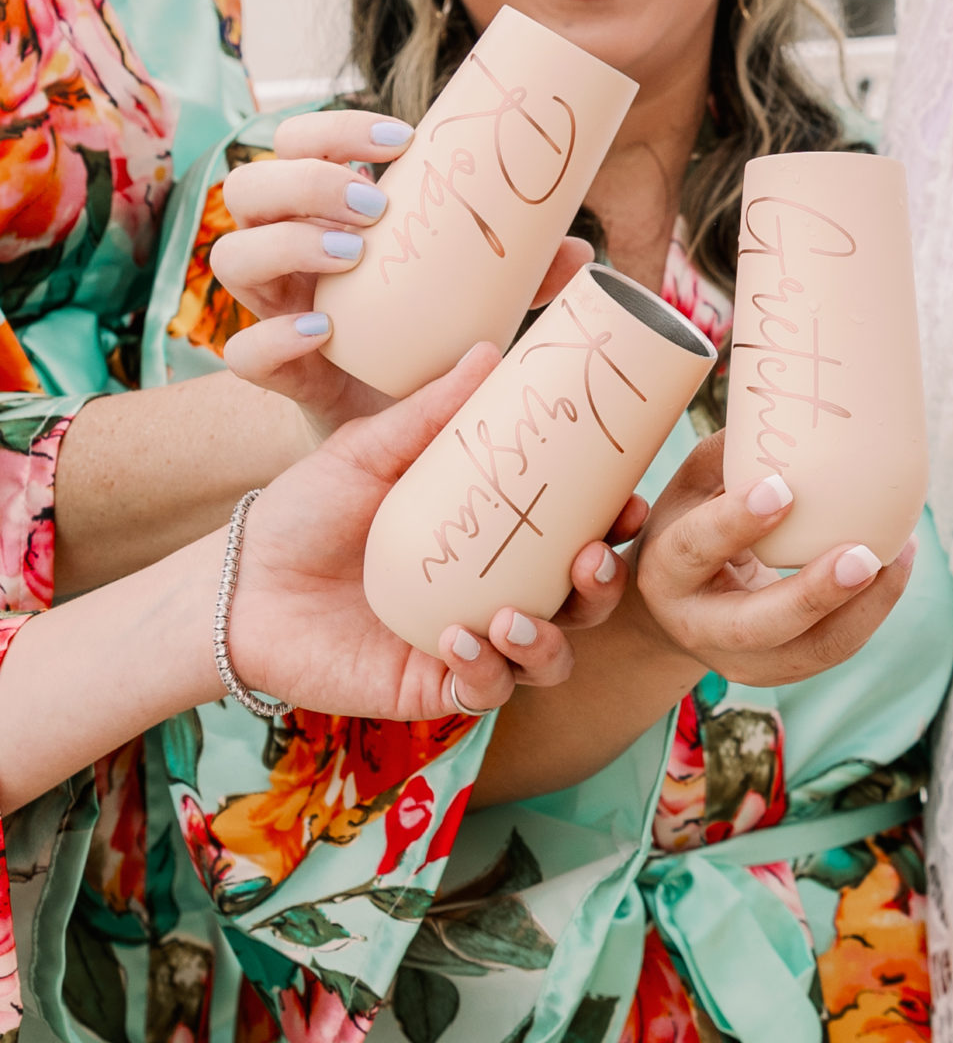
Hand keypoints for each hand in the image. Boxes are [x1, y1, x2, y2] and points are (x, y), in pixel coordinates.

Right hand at [213, 110, 591, 437]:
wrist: (401, 422)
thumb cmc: (431, 333)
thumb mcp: (477, 293)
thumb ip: (522, 273)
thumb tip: (578, 251)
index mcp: (324, 214)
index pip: (295, 143)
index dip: (332, 129)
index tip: (402, 138)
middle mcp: (284, 252)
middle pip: (248, 187)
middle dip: (307, 180)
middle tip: (376, 202)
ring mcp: (273, 309)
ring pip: (231, 255)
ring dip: (290, 241)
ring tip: (357, 252)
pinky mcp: (277, 370)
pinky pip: (242, 350)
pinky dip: (276, 335)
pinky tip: (323, 328)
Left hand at [225, 343, 631, 717]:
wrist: (233, 585)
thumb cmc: (303, 513)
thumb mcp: (370, 452)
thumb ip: (429, 411)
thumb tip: (491, 350)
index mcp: (493, 541)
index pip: (578, 537)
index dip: (617, 528)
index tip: (630, 504)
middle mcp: (492, 594)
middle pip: (581, 603)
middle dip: (603, 588)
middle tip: (591, 560)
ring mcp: (466, 645)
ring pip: (548, 658)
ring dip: (550, 641)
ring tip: (514, 617)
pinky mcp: (428, 687)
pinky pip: (485, 692)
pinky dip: (487, 671)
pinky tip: (461, 640)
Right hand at [633, 432, 915, 686]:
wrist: (672, 607)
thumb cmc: (691, 523)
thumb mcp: (691, 487)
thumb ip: (730, 452)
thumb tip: (784, 399)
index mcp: (666, 570)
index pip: (696, 548)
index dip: (736, 523)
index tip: (783, 488)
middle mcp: (697, 624)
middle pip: (755, 625)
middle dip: (813, 594)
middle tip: (863, 556)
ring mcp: (739, 659)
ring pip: (807, 652)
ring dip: (862, 609)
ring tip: (898, 556)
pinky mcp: (778, 672)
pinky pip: (831, 651)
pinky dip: (870, 613)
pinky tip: (897, 566)